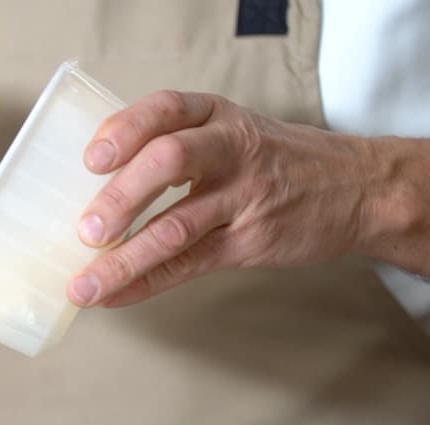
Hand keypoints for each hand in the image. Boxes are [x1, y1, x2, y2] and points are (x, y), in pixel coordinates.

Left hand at [66, 91, 377, 307]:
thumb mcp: (227, 131)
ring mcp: (243, 196)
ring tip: (85, 284)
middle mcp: (230, 149)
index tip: (92, 158)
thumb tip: (85, 190)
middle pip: (169, 161)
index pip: (165, 109)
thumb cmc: (271, 160)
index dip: (124, 130)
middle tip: (87, 230)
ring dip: (125, 258)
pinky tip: (115, 296)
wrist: (357, 188)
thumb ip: (170, 147)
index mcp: (214, 115)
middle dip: (121, 196)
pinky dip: (146, 282)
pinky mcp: (251, 240)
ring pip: (177, 225)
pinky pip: (191, 264)